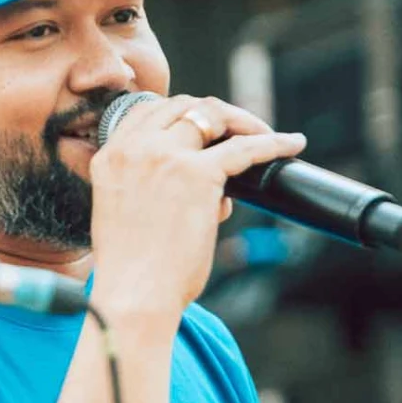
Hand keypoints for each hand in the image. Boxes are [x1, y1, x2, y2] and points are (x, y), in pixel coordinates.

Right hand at [87, 94, 304, 319]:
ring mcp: (165, 157)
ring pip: (213, 115)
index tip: (206, 128)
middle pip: (184, 106)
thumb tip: (215, 191)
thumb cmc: (133, 270)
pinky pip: (245, 148)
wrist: (133, 296)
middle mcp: (134, 148)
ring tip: (265, 134)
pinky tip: (291, 144)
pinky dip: (273, 142)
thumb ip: (154, 188)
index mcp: (110, 156)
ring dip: (243, 121)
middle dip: (216, 113)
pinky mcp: (198, 175)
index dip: (183, 114)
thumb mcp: (125, 213)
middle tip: (240, 131)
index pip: (150, 111)